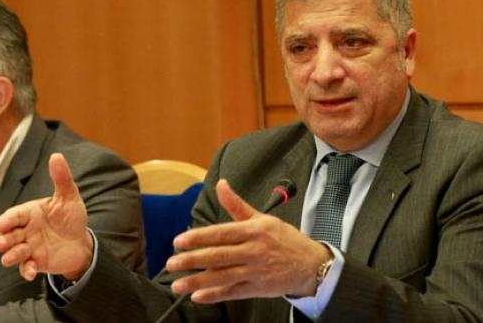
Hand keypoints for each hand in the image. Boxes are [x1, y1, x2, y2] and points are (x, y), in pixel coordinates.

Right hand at [0, 152, 92, 280]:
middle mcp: (26, 230)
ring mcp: (30, 247)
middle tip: (0, 243)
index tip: (0, 226)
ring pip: (15, 252)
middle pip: (10, 235)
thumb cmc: (71, 217)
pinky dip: (26, 270)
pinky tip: (30, 272)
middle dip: (4, 239)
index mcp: (30, 213)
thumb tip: (56, 155)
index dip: (7, 220)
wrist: (81, 242)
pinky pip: (27, 267)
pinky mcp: (36, 262)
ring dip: (11, 255)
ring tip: (8, 258)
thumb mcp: (69, 197)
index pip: (15, 215)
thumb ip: (62, 178)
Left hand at [165, 179, 330, 302]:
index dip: (198, 238)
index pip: (221, 233)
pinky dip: (215, 296)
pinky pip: (233, 293)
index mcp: (253, 231)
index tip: (179, 241)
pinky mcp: (257, 289)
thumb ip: (236, 204)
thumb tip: (221, 185)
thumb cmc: (284, 239)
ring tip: (178, 284)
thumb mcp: (262, 218)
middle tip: (172, 263)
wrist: (311, 265)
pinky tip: (198, 296)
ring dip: (198, 282)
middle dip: (192, 261)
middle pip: (218, 256)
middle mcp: (253, 251)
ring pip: (222, 277)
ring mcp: (255, 272)